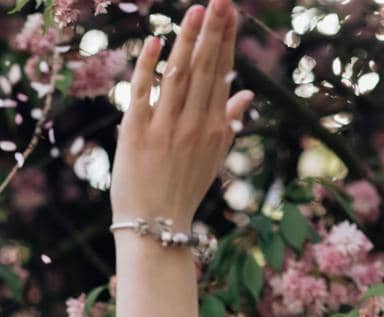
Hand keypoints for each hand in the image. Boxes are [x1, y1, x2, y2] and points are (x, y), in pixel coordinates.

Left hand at [109, 0, 254, 231]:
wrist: (154, 226)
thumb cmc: (183, 191)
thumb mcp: (213, 160)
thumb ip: (230, 123)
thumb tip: (248, 94)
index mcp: (215, 129)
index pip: (221, 75)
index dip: (225, 42)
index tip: (228, 12)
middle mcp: (193, 125)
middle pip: (205, 70)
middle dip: (213, 32)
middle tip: (219, 0)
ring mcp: (165, 128)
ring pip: (178, 76)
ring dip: (187, 41)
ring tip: (195, 11)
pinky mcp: (136, 134)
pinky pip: (143, 92)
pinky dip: (148, 66)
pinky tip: (156, 40)